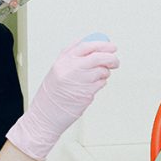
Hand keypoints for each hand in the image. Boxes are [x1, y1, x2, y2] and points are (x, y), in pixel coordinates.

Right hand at [7, 39, 119, 160]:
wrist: (45, 115)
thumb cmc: (51, 94)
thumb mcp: (56, 70)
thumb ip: (71, 58)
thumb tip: (90, 47)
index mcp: (63, 61)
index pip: (85, 46)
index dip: (101, 44)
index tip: (110, 46)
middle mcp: (71, 69)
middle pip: (97, 56)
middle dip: (110, 57)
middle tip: (115, 60)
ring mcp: (79, 81)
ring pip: (102, 70)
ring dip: (105, 73)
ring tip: (99, 76)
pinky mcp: (86, 94)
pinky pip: (101, 84)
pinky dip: (101, 83)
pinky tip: (93, 86)